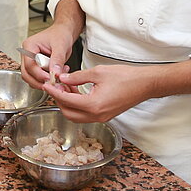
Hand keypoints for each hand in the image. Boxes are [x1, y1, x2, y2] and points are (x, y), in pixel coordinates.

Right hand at [20, 22, 76, 90]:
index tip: (50, 79)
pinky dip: (47, 80)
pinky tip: (57, 74)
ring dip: (43, 82)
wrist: (63, 33)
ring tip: (58, 76)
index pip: (29, 64)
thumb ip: (57, 59)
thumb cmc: (60, 35)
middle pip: (26, 74)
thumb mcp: (61, 46)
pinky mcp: (36, 67)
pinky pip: (37, 78)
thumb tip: (55, 73)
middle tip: (53, 83)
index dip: (39, 74)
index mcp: (29, 46)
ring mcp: (30, 61)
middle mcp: (27, 55)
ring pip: (31, 78)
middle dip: (39, 81)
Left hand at [43, 64, 158, 123]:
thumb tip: (63, 79)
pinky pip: (85, 114)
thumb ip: (78, 77)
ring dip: (68, 102)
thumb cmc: (125, 77)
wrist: (144, 84)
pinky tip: (76, 91)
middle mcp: (97, 115)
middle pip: (68, 113)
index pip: (66, 101)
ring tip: (65, 86)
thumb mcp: (98, 72)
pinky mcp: (105, 116)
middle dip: (59, 99)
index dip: (54, 92)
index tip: (46, 84)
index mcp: (93, 105)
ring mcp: (101, 118)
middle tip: (55, 85)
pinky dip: (77, 105)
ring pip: (76, 115)